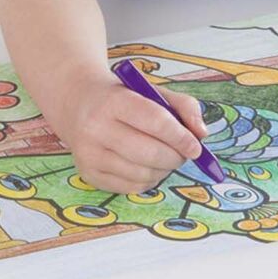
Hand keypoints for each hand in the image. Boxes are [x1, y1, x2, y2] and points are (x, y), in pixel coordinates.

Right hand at [51, 71, 208, 194]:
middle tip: (183, 153)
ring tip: (164, 157)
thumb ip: (183, 106)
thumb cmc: (121, 97)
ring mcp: (89, 154)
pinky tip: (147, 166)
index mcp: (113, 101)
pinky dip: (149, 180)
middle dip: (176, 157)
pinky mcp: (89, 173)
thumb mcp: (151, 90)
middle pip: (150, 153)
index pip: (155, 121)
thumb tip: (201, 134)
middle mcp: (96, 128)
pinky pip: (131, 187)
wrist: (76, 102)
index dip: (180, 137)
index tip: (196, 147)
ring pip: (143, 174)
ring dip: (164, 170)